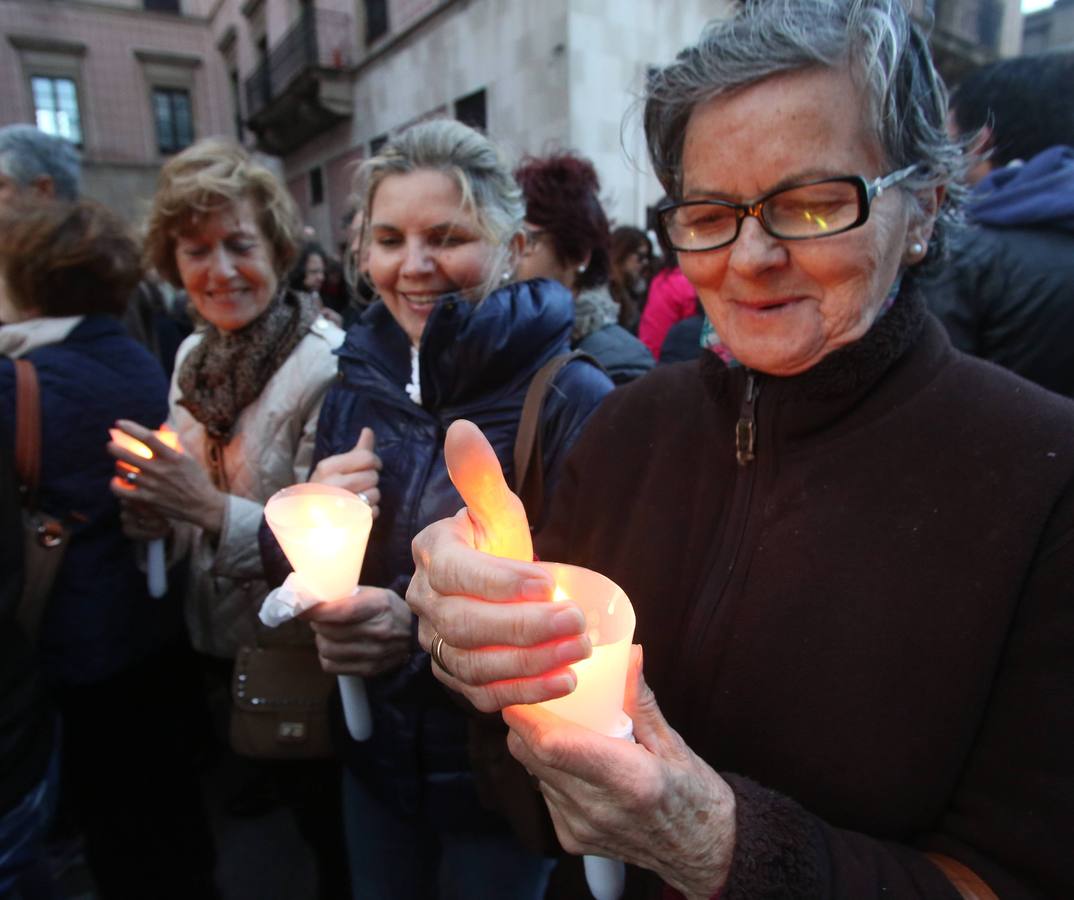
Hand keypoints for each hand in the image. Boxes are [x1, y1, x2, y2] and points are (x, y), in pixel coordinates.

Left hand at [108, 420, 226, 534]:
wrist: (202, 505)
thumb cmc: (196, 479)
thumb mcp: (189, 457)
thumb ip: (175, 441)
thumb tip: (163, 426)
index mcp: (171, 457)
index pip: (147, 437)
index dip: (130, 428)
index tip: (119, 423)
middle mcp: (160, 469)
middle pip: (127, 454)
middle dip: (114, 447)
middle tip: (111, 445)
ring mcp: (152, 485)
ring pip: (122, 470)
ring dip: (118, 464)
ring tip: (121, 464)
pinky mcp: (147, 499)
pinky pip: (121, 490)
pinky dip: (115, 484)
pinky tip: (118, 481)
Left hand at [302, 586, 412, 676]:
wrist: (414, 633)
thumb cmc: (389, 609)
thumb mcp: (375, 593)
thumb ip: (347, 596)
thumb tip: (315, 599)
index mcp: (380, 606)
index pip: (344, 611)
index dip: (319, 611)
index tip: (304, 608)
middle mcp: (379, 631)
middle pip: (332, 632)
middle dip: (318, 623)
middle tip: (318, 617)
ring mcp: (375, 654)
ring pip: (328, 650)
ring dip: (321, 639)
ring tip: (327, 632)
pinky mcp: (369, 670)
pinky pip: (331, 666)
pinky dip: (326, 656)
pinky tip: (334, 646)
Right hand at [310, 427, 381, 516]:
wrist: (306, 520)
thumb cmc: (324, 489)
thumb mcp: (334, 467)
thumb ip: (356, 450)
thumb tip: (368, 430)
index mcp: (328, 467)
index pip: (367, 457)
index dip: (375, 462)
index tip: (371, 467)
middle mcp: (333, 484)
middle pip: (373, 476)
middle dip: (371, 480)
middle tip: (359, 485)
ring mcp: (340, 504)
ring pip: (375, 494)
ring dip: (371, 497)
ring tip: (357, 498)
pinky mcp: (348, 521)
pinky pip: (373, 512)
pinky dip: (370, 512)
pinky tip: (358, 511)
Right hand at [406, 420, 590, 712]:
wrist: (494, 586)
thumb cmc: (495, 542)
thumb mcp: (496, 508)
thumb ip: (480, 474)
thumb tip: (462, 428)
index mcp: (431, 555)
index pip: (456, 573)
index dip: (501, 581)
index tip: (549, 581)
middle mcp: (423, 602)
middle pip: (464, 624)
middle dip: (523, 627)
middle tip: (577, 622)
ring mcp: (435, 643)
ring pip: (473, 664)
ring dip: (530, 663)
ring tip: (578, 651)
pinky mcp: (453, 675)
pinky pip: (481, 694)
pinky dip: (523, 694)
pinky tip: (563, 682)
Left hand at [503, 646, 735, 898]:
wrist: (700, 852)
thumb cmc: (693, 794)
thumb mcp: (673, 743)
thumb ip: (640, 699)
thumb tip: (628, 654)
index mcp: (629, 780)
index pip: (555, 746)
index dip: (528, 716)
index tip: (524, 688)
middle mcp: (597, 808)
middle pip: (532, 755)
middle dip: (525, 721)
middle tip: (539, 696)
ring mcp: (579, 827)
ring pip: (532, 771)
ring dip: (536, 744)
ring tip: (562, 726)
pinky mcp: (570, 839)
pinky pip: (543, 791)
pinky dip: (548, 769)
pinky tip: (574, 760)